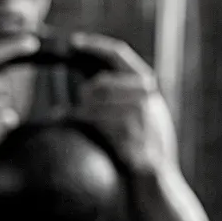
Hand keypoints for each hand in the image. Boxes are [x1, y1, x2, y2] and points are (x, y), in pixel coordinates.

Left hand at [68, 32, 173, 173]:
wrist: (156, 179)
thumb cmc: (141, 145)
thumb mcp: (141, 112)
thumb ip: (124, 94)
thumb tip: (92, 80)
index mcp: (147, 86)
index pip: (119, 54)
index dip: (94, 45)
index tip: (73, 41)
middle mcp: (145, 94)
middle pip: (98, 81)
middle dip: (83, 96)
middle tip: (77, 111)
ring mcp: (138, 112)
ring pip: (91, 100)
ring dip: (77, 111)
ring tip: (73, 121)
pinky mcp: (127, 129)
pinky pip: (90, 118)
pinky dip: (74, 119)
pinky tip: (65, 121)